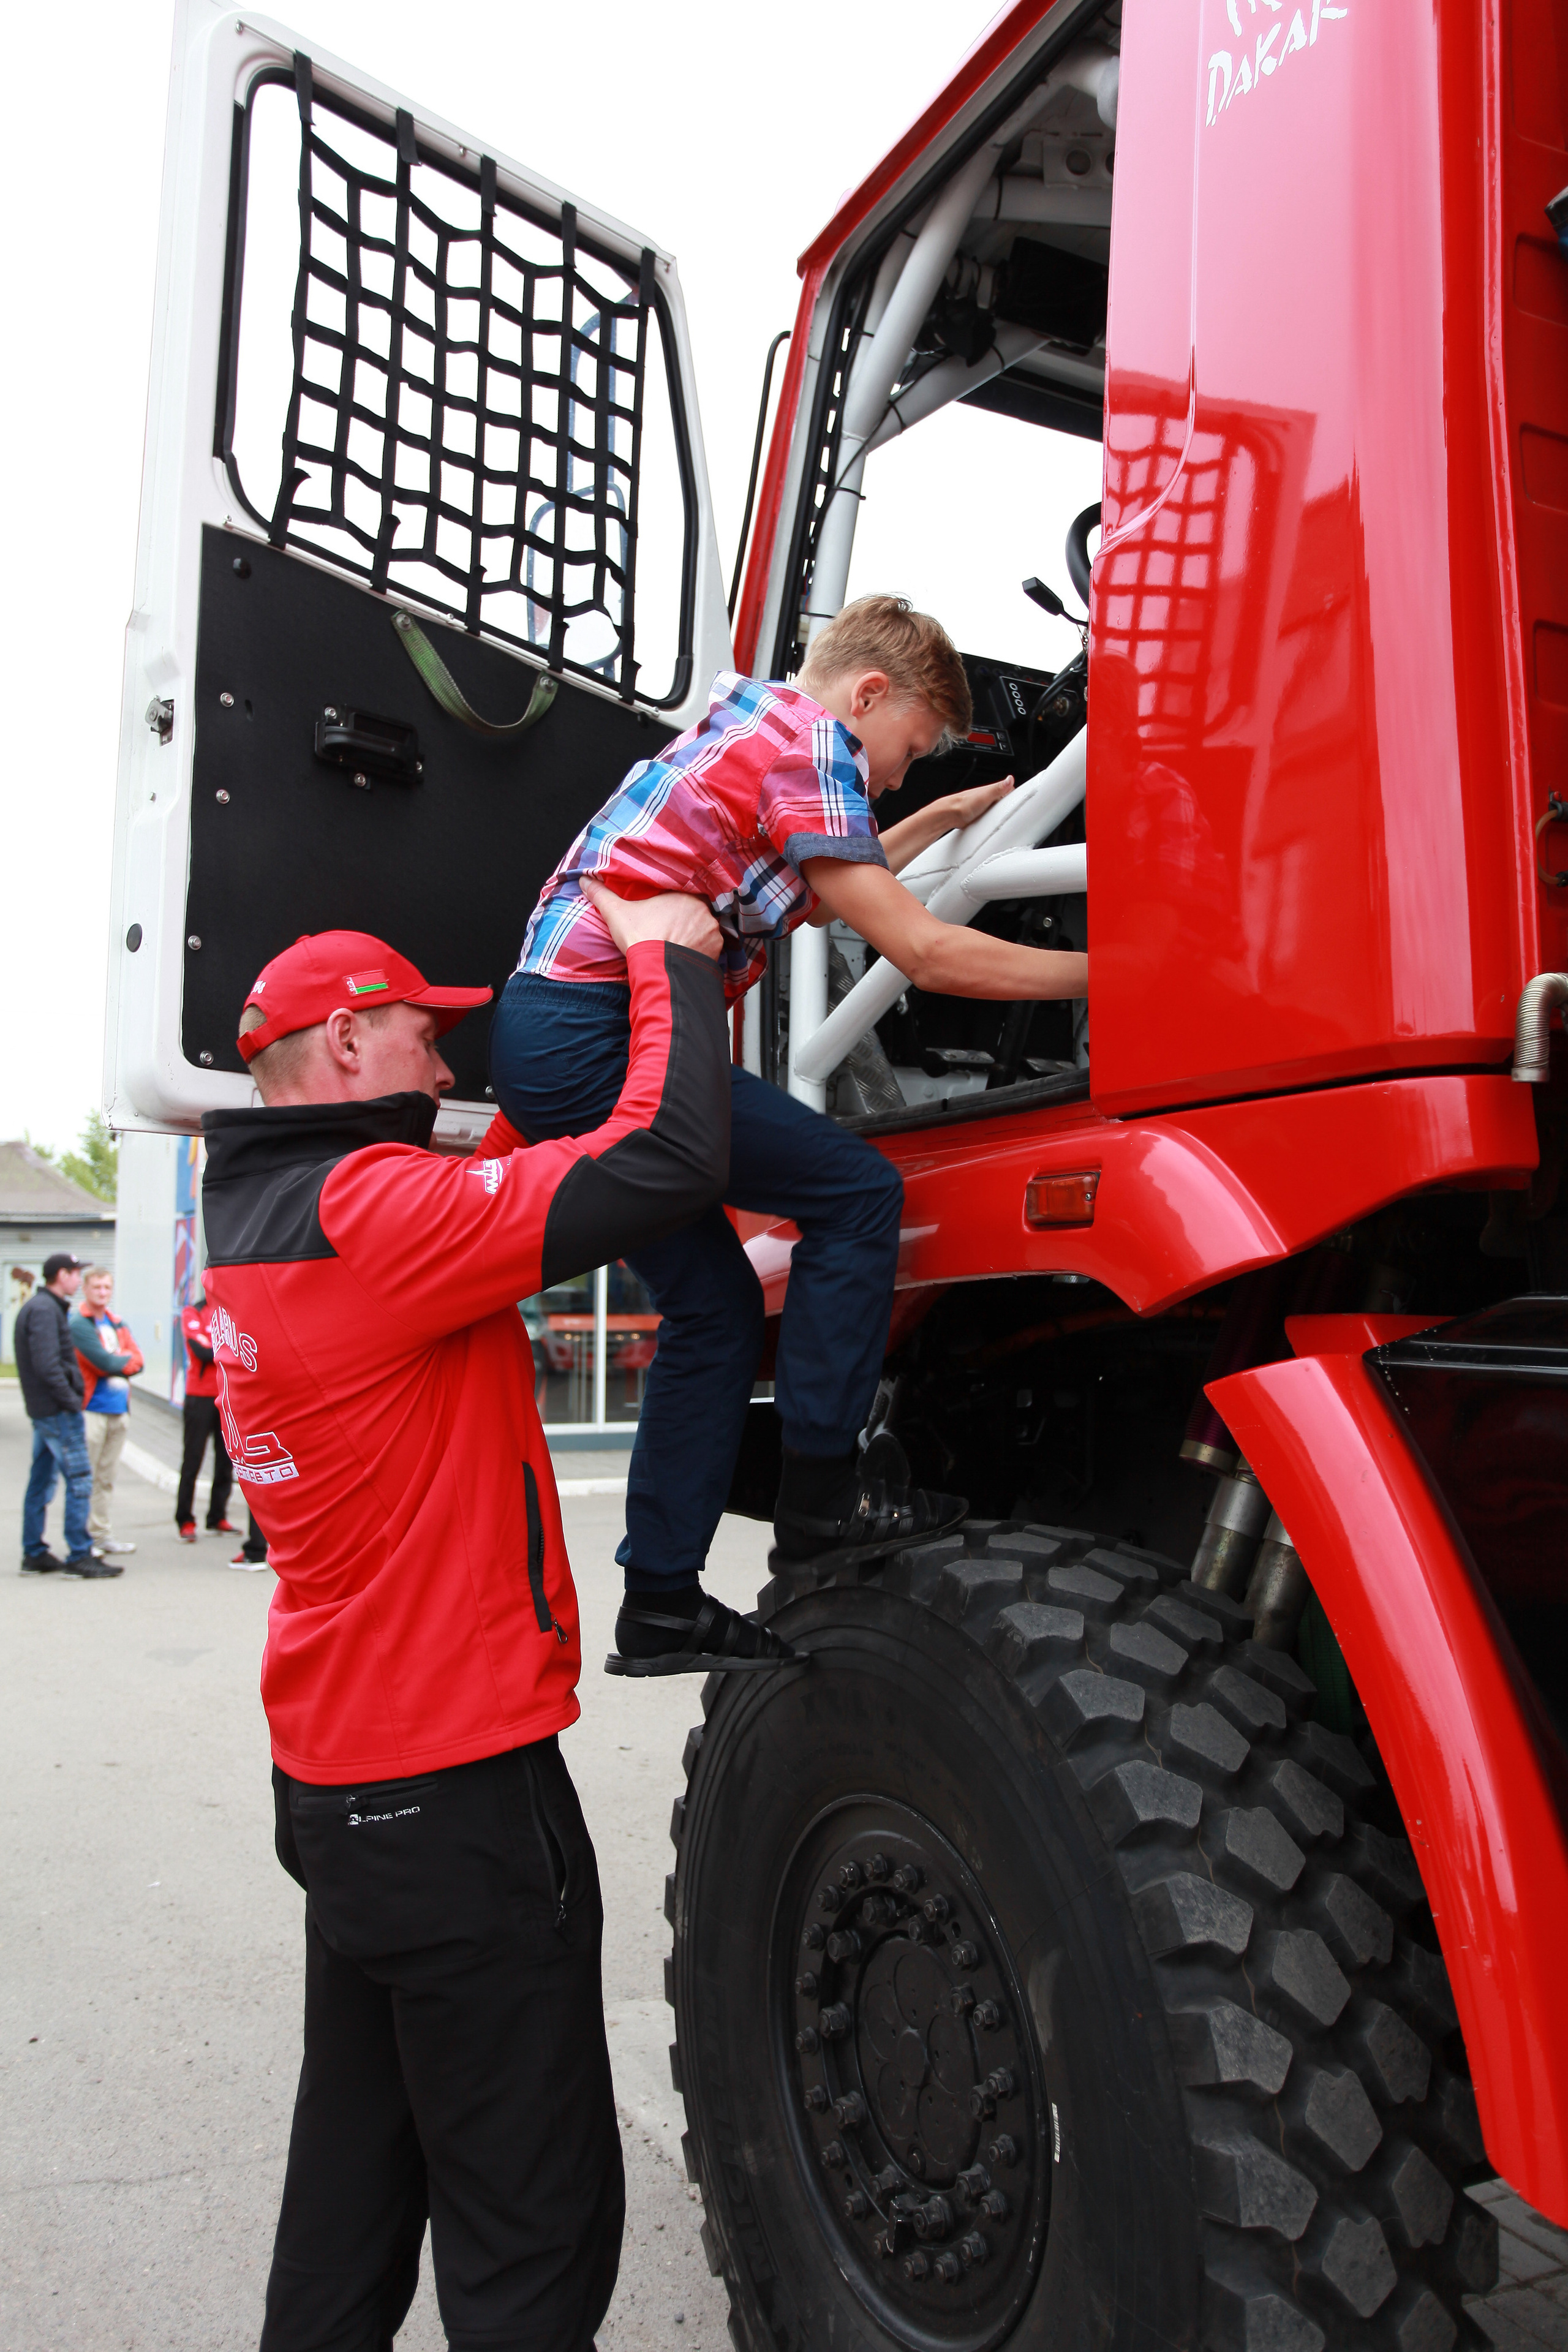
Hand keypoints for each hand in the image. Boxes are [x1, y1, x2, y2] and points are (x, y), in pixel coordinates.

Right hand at [582, 876, 722, 959]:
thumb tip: (584, 881)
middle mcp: (703, 910)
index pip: (684, 893)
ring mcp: (712, 931)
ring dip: (696, 935)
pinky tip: (688, 955)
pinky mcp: (716, 950)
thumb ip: (602, 895)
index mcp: (683, 894)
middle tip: (672, 931)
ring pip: (705, 929)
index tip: (668, 913)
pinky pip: (712, 947)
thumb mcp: (616, 913)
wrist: (656, 968)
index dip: (676, 903)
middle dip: (687, 920)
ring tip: (680, 945)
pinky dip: (702, 951)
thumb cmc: (639, 937)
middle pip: (696, 912)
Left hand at [936, 776, 1015, 830]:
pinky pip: (988, 816)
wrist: (949, 815)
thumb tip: (1010, 779)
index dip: (1014, 793)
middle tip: (1014, 809)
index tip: (1019, 799)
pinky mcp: (977, 816)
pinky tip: (992, 822)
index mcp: (989, 791)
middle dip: (1008, 803)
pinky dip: (992, 819)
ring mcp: (981, 807)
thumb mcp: (986, 796)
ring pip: (995, 808)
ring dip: (999, 812)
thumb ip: (999, 788)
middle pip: (1002, 799)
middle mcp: (985, 797)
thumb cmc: (964, 805)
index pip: (1007, 789)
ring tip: (1005, 816)